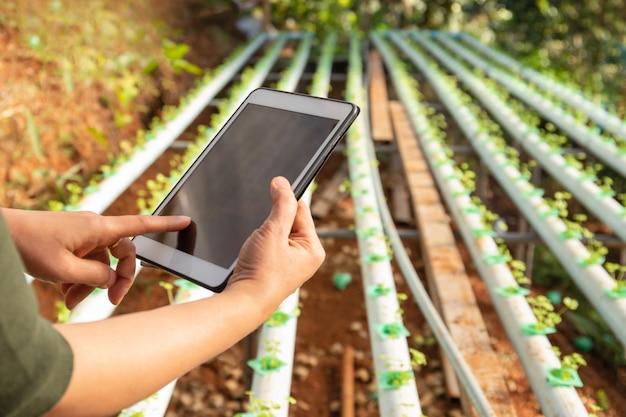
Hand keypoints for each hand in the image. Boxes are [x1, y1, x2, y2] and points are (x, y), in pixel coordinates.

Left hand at [2, 209, 189, 307]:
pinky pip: (86, 261)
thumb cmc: (29, 245)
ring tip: (71, 303)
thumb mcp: (65, 269)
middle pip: (122, 254)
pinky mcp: (72, 240)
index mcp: (98, 227)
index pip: (140, 224)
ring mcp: (83, 233)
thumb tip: (111, 278)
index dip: (166, 224)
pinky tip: (65, 294)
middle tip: (109, 303)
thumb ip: (96, 275)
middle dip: (115, 280)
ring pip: (101, 262)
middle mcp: (94, 227)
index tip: (186, 221)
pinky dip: (80, 279)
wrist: (2, 234)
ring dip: (91, 285)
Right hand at [229, 176, 324, 308]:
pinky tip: (254, 254)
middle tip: (262, 237)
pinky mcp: (276, 268)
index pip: (301, 210)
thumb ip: (281, 204)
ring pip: (276, 233)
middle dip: (271, 222)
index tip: (270, 192)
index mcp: (314, 248)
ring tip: (258, 249)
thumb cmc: (261, 272)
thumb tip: (283, 182)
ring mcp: (291, 264)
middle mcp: (306, 256)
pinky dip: (259, 244)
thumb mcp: (273, 231)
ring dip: (264, 234)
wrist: (244, 302)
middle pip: (288, 221)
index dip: (284, 202)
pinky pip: (269, 245)